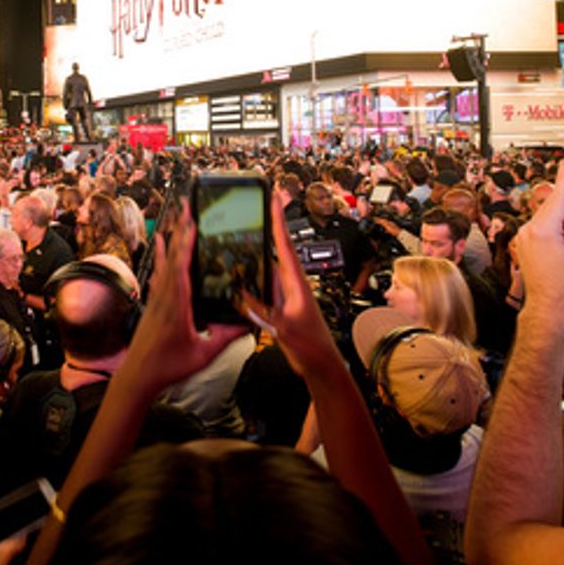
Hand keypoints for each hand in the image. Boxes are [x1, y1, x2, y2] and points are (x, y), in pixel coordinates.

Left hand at [122, 200, 246, 392]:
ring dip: (172, 239)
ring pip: (164, 262)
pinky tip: (161, 244)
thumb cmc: (167, 367)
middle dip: (180, 231)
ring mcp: (156, 299)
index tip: (193, 224)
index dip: (187, 245)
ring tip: (177, 218)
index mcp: (176, 306)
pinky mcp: (153, 303)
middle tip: (186, 207)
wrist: (138, 376)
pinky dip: (161, 256)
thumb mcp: (203, 354)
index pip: (182, 268)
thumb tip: (247, 322)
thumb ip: (225, 337)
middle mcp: (164, 297)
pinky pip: (159, 273)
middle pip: (173, 257)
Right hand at [241, 191, 339, 375]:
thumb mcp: (283, 329)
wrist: (321, 365)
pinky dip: (254, 276)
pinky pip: (264, 285)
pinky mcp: (281, 306)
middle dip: (270, 226)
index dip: (279, 221)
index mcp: (297, 284)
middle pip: (278, 249)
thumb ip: (262, 312)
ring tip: (247, 232)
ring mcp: (286, 295)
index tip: (275, 199)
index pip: (286, 246)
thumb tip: (242, 294)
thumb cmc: (311, 347)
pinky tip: (243, 274)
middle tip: (262, 204)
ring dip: (260, 250)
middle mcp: (292, 285)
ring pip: (269, 267)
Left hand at [510, 161, 563, 325]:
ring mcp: (523, 238)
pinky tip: (563, 251)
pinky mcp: (524, 245)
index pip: (558, 198)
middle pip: (553, 209)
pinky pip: (543, 230)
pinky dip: (555, 234)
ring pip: (549, 220)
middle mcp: (528, 231)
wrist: (548, 308)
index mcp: (542, 230)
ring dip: (563, 227)